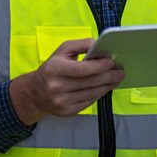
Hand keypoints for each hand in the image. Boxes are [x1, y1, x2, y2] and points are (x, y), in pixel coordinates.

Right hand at [9, 38, 123, 125]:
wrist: (36, 93)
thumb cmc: (52, 68)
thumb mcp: (62, 51)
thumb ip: (81, 45)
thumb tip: (99, 45)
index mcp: (55, 69)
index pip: (82, 69)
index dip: (99, 66)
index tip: (112, 62)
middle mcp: (57, 87)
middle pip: (90, 82)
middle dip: (109, 76)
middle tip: (121, 72)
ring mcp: (62, 102)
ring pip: (92, 93)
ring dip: (107, 86)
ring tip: (116, 79)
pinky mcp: (67, 112)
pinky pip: (89, 102)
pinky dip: (99, 94)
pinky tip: (105, 88)